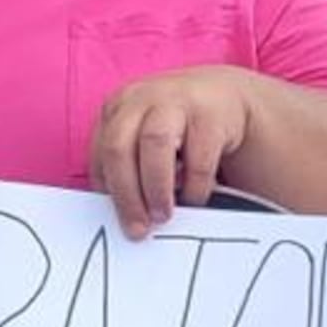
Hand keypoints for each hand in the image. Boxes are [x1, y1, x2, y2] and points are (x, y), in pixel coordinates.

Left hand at [90, 66, 255, 240]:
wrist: (224, 97)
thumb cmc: (176, 128)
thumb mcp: (143, 137)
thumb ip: (128, 166)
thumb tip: (123, 216)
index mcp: (117, 108)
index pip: (101, 153)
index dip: (108, 191)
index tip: (118, 222)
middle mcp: (141, 99)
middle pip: (119, 147)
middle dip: (126, 194)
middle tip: (138, 229)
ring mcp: (176, 101)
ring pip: (154, 143)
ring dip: (155, 187)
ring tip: (162, 216)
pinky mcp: (211, 114)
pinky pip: (198, 157)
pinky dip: (194, 186)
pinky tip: (194, 198)